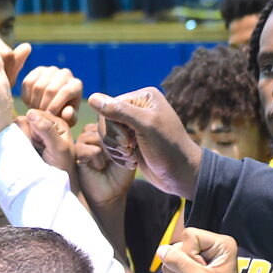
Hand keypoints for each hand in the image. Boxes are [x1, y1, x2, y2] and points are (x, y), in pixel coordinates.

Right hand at [20, 65, 82, 123]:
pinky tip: (30, 103)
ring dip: (34, 102)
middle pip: (50, 90)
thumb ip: (70, 118)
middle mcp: (65, 74)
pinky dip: (27, 96)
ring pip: (38, 86)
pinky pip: (28, 82)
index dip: (55, 105)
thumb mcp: (69, 120)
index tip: (48, 116)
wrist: (52, 105)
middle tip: (40, 116)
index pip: (65, 92)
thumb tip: (67, 112)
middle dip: (43, 106)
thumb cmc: (63, 114)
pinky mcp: (38, 70)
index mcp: (76, 85)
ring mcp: (51, 71)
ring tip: (35, 112)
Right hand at [20, 108, 81, 195]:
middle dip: (25, 134)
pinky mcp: (25, 146)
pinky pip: (13, 140)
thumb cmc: (63, 168)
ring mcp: (33, 138)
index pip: (35, 115)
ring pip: (16, 131)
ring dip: (19, 141)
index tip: (39, 141)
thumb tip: (30, 112)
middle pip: (23, 121)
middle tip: (34, 148)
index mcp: (55, 123)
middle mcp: (43, 127)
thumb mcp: (59, 147)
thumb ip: (47, 130)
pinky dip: (14, 146)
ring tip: (29, 153)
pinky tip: (21, 154)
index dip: (33, 126)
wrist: (57, 187)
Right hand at [75, 122, 135, 208]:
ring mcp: (85, 139)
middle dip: (117, 140)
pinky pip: (86, 147)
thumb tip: (119, 114)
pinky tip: (100, 167)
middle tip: (126, 154)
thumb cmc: (125, 170)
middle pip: (104, 122)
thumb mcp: (132, 147)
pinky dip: (97, 158)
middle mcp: (97, 128)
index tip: (132, 144)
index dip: (123, 128)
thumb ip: (126, 129)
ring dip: (108, 149)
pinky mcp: (77, 151)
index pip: (114, 114)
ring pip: (96, 134)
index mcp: (111, 123)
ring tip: (114, 161)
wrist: (114, 194)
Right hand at [87, 88, 201, 197]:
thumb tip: (92, 98)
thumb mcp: (145, 126)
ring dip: (115, 149)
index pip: (110, 106)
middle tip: (129, 151)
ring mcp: (134, 125)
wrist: (180, 174)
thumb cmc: (168, 148)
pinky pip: (112, 145)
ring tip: (131, 158)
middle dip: (114, 139)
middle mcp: (138, 108)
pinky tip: (132, 162)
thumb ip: (119, 111)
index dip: (113, 126)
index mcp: (143, 97)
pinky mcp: (131, 141)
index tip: (128, 142)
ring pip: (107, 134)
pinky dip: (118, 155)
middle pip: (106, 120)